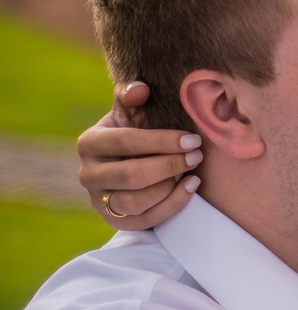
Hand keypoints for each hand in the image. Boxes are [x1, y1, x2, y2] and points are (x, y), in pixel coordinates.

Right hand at [78, 82, 203, 229]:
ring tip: (191, 172)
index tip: (192, 139)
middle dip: (169, 165)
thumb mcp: (131, 113)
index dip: (162, 141)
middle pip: (130, 175)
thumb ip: (132, 96)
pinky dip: (172, 205)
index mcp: (89, 142)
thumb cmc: (135, 134)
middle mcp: (88, 174)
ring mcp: (99, 200)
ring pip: (135, 202)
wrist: (129, 165)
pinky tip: (191, 187)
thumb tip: (141, 88)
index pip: (126, 142)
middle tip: (196, 156)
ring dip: (169, 188)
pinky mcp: (116, 221)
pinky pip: (146, 219)